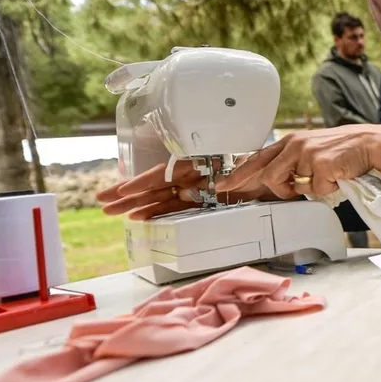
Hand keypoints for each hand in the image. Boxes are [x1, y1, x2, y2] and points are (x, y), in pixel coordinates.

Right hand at [96, 159, 272, 220]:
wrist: (278, 178)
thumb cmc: (264, 168)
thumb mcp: (252, 167)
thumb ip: (236, 174)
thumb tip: (219, 184)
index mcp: (201, 163)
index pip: (166, 173)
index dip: (144, 182)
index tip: (125, 191)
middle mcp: (194, 175)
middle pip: (156, 185)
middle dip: (128, 193)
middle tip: (103, 202)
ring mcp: (195, 189)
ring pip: (160, 197)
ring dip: (135, 204)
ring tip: (112, 212)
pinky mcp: (200, 202)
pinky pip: (174, 208)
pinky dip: (156, 213)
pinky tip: (139, 217)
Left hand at [219, 125, 380, 199]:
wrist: (369, 143)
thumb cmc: (343, 149)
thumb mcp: (312, 149)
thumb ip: (292, 161)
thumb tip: (279, 180)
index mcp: (290, 141)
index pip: (257, 158)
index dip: (238, 173)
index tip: (223, 185)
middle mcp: (294, 145)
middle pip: (268, 177)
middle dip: (282, 190)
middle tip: (297, 189)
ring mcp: (306, 154)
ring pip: (292, 187)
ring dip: (308, 188)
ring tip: (325, 177)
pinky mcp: (320, 165)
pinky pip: (315, 190)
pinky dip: (328, 189)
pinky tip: (337, 176)